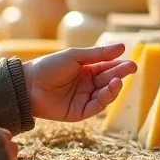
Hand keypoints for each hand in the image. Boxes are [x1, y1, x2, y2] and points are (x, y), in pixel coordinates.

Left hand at [22, 43, 137, 121]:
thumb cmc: (49, 66)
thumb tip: (122, 47)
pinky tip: (109, 89)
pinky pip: (95, 107)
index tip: (131, 64)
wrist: (28, 85)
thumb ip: (98, 54)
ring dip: (113, 88)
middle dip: (119, 75)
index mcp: (85, 71)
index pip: (107, 68)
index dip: (119, 66)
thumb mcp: (75, 56)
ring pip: (104, 95)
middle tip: (131, 69)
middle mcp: (86, 86)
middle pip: (108, 81)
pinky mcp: (78, 113)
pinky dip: (104, 99)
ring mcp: (83, 99)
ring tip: (118, 80)